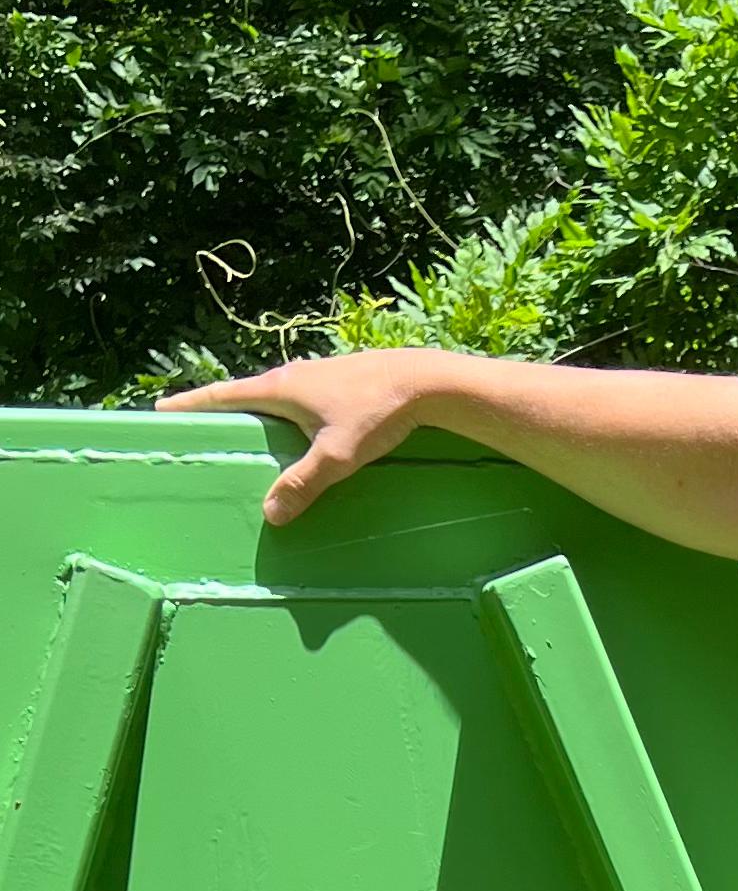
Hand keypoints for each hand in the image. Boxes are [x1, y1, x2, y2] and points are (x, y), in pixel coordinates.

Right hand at [158, 352, 453, 524]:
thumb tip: (270, 514)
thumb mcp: (336, 457)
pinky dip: (283, 416)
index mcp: (280, 388)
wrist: (425, 382)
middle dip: (219, 412)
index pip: (222, 396)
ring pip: (273, 398)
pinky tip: (293, 435)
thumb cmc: (377, 413)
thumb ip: (302, 484)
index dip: (191, 404)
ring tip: (242, 437)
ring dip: (254, 414)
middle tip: (198, 429)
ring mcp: (315, 376)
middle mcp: (292, 376)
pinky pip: (297, 401)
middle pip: (243, 395)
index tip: (161, 409)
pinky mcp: (338, 382)